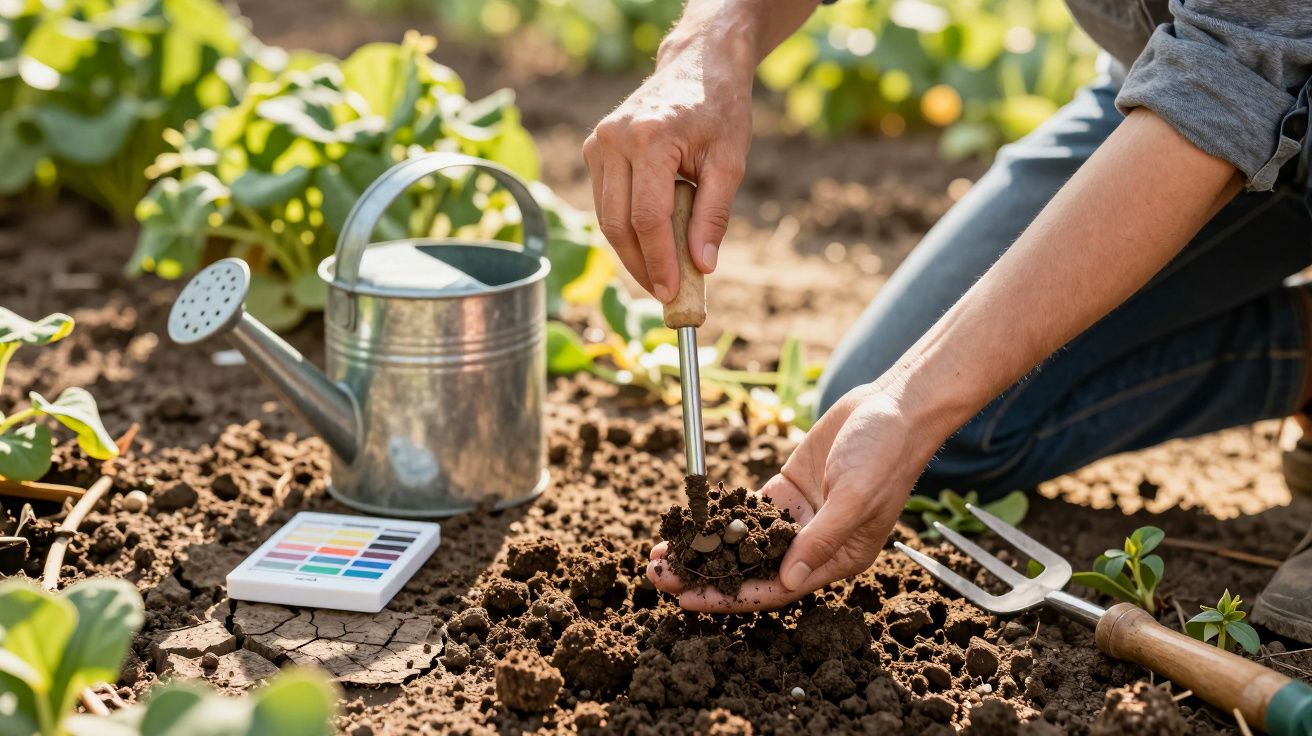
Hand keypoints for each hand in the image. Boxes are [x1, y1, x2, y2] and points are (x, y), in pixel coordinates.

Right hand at [582, 32, 752, 301]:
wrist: (697, 64)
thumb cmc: (719, 111)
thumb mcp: (730, 162)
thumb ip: (714, 215)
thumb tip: (703, 267)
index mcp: (649, 139)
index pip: (648, 216)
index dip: (659, 261)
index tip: (671, 292)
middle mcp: (614, 139)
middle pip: (618, 223)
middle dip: (641, 265)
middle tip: (664, 295)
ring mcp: (598, 143)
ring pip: (606, 217)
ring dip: (631, 252)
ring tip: (659, 276)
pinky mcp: (594, 149)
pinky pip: (605, 202)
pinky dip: (626, 229)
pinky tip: (649, 246)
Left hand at [648, 386, 933, 611]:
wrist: (893, 406)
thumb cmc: (885, 454)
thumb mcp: (855, 497)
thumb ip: (821, 539)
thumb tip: (787, 579)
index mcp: (838, 558)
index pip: (776, 588)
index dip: (731, 596)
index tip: (689, 598)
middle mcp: (815, 544)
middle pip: (753, 570)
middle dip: (706, 575)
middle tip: (659, 576)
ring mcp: (799, 517)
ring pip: (744, 542)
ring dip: (705, 547)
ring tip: (662, 551)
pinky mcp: (787, 490)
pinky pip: (747, 510)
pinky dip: (718, 515)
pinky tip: (687, 519)